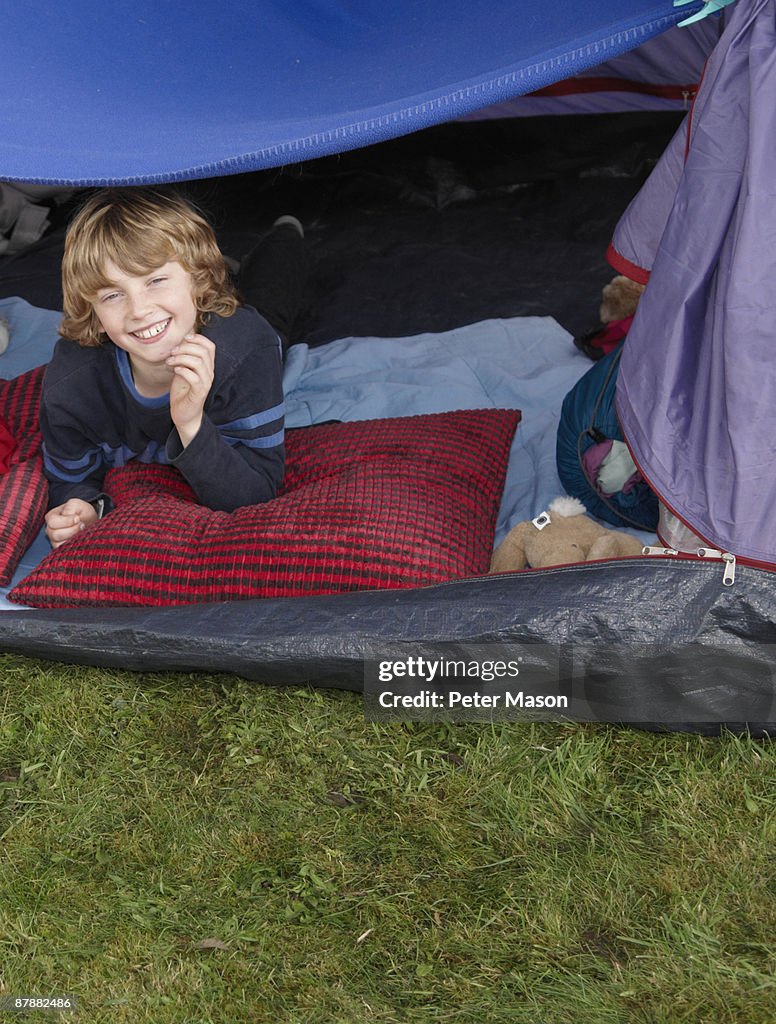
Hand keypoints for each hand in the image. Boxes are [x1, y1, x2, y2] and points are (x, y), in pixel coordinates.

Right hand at [45, 498, 98, 548]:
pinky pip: (64, 551)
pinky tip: (79, 538)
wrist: (89, 521)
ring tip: (82, 531)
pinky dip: (73, 545)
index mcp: (51, 517)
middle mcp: (50, 530)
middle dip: (72, 530)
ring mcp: (54, 540)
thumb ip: (71, 507)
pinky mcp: (61, 549)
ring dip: (74, 537)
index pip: (53, 522)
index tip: (78, 518)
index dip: (67, 521)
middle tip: (82, 525)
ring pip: (59, 544)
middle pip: (55, 534)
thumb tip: (68, 516)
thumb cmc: (81, 512)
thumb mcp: (77, 504)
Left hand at [167, 332, 214, 447]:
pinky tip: (174, 370)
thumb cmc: (183, 391)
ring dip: (181, 358)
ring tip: (170, 361)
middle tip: (172, 352)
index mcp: (207, 366)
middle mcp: (209, 373)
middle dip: (185, 348)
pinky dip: (182, 370)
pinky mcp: (199, 393)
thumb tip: (177, 342)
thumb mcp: (183, 370)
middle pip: (203, 352)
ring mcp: (205, 383)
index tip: (183, 339)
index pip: (210, 346)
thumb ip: (184, 358)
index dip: (198, 339)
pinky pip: (194, 377)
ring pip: (198, 362)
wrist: (184, 414)